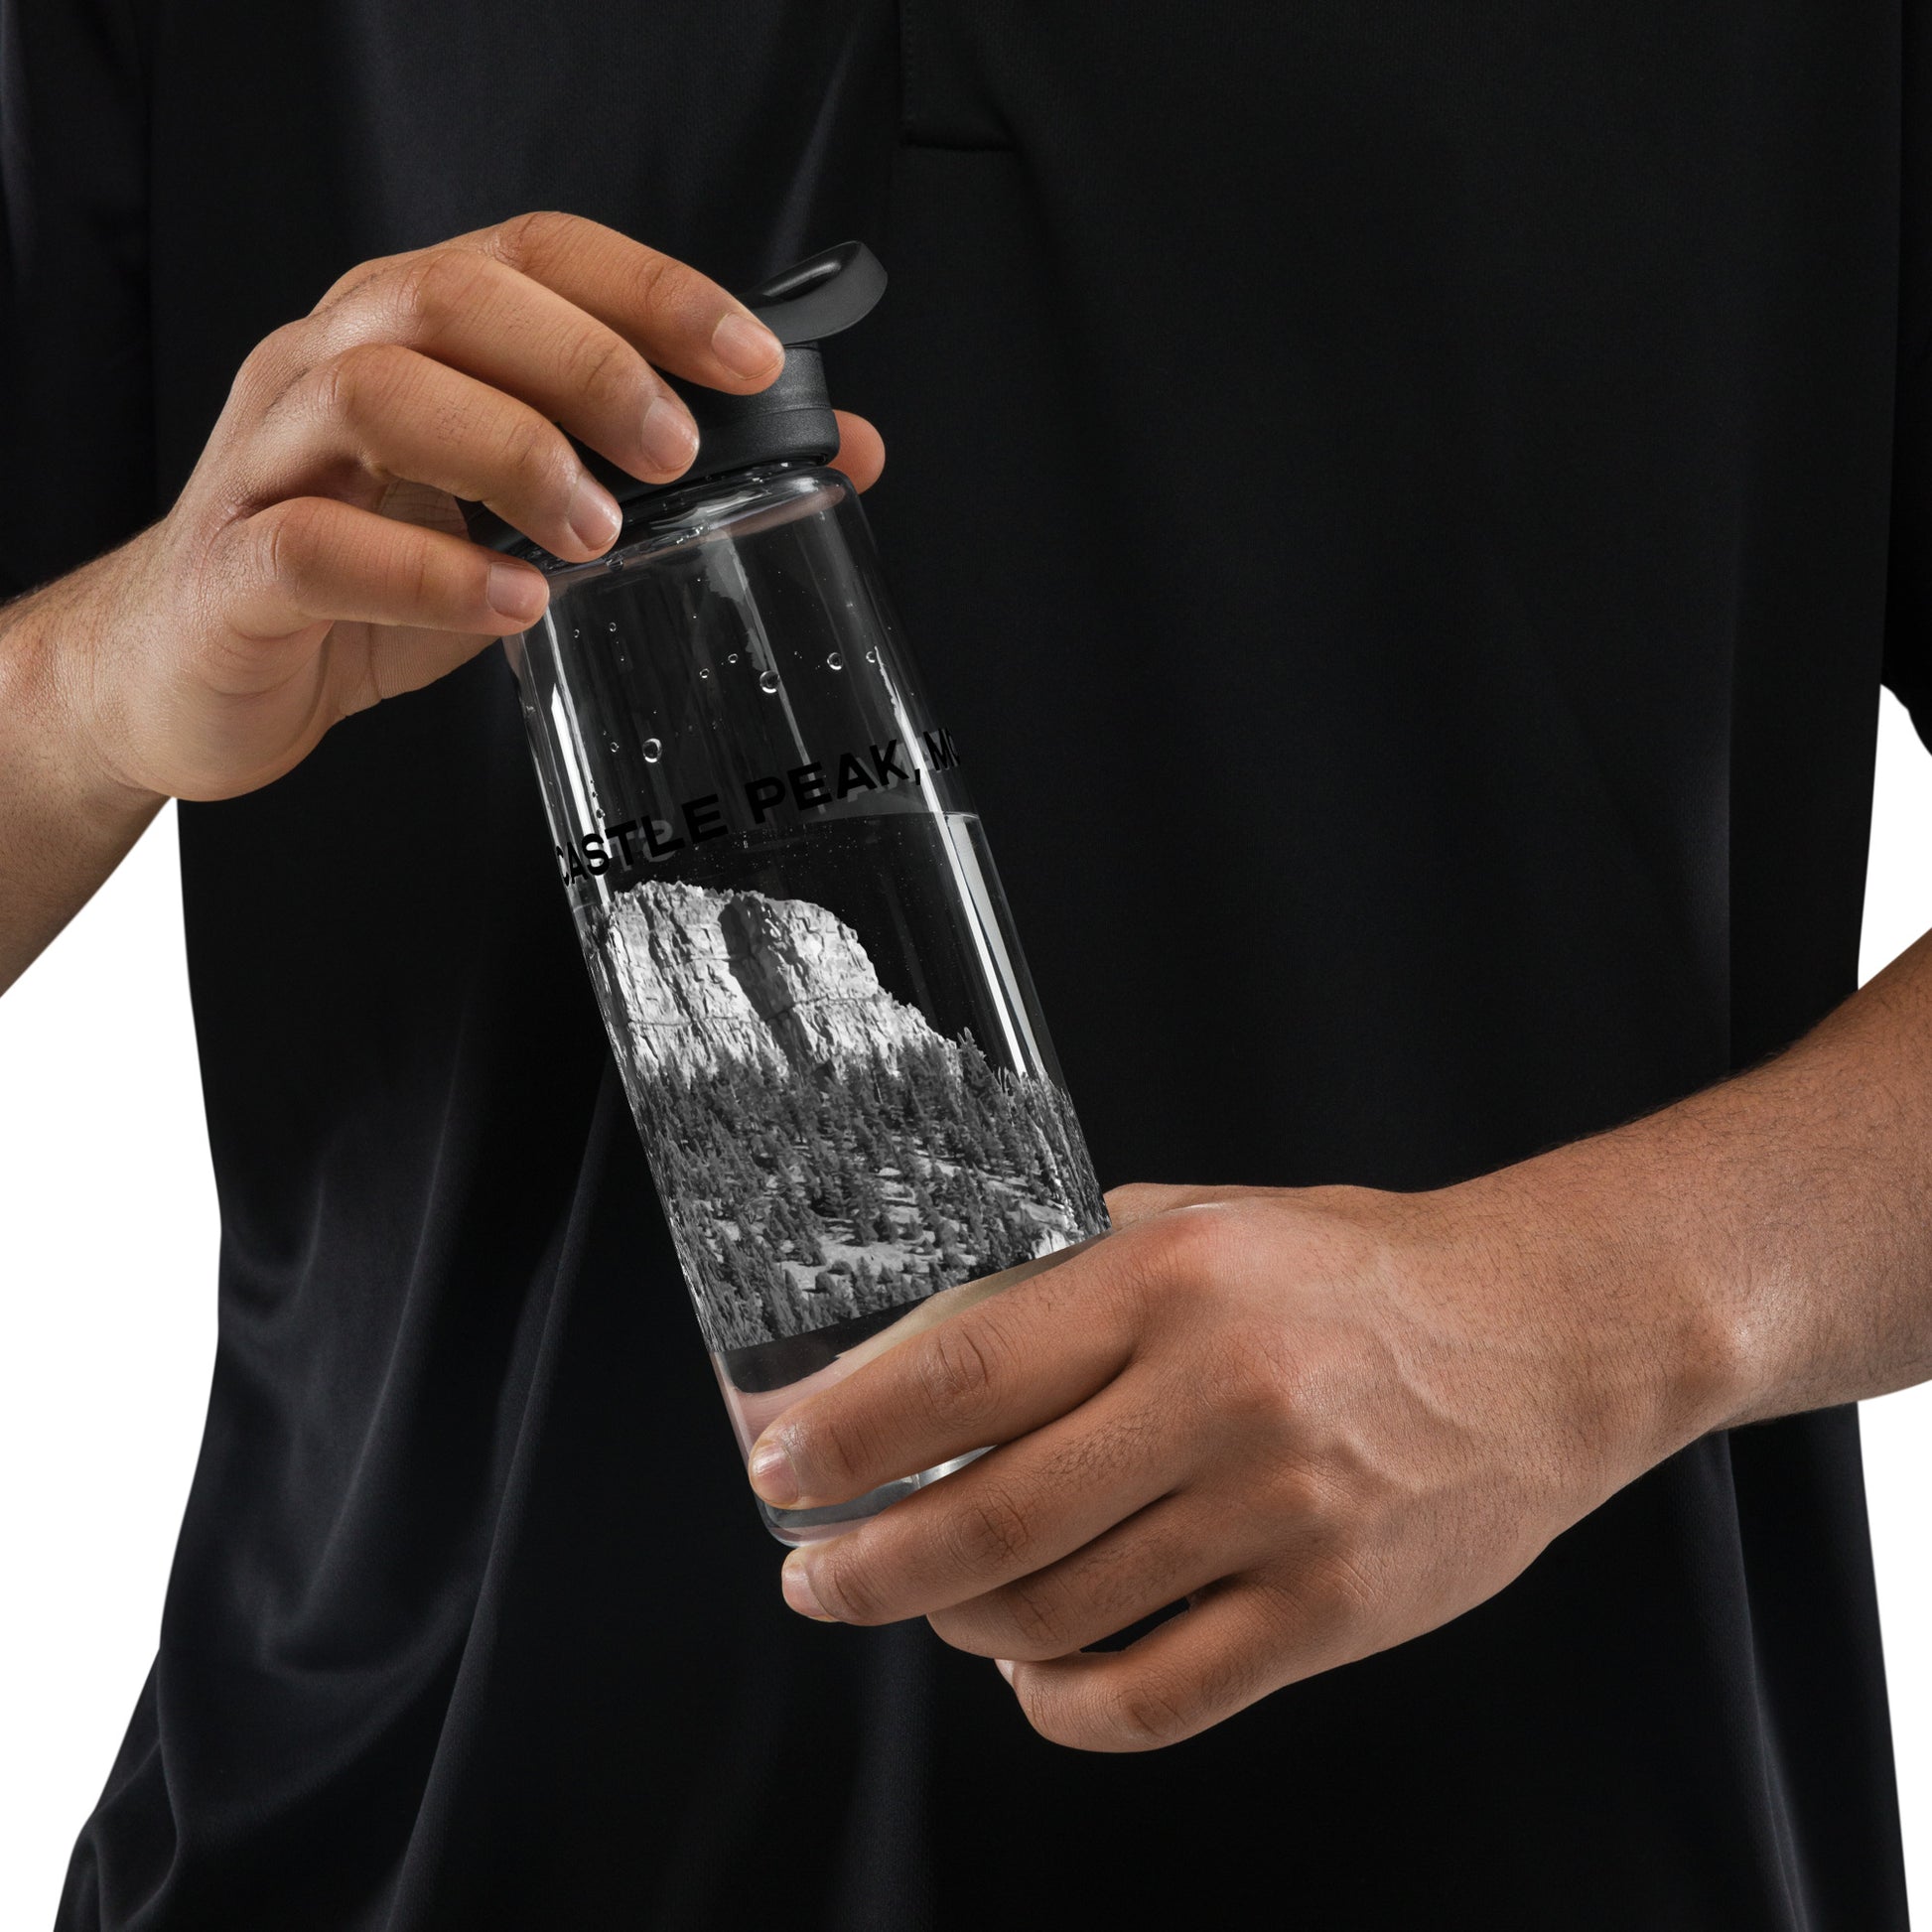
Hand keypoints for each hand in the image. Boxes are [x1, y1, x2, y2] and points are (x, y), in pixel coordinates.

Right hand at [31, 211, 884, 805]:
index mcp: (409, 337)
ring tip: (598, 533)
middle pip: (454, 298)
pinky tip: (513, 607)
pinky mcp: (235, 567)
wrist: (197, 674)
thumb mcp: (519, 523)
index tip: (751, 358)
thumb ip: (648, 481)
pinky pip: (317, 544)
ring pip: (378, 392)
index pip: (532, 255)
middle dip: (588, 364)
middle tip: (674, 450)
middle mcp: (330, 367)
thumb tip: (842, 451)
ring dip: (512, 451)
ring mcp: (271, 460)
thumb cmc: (364, 583)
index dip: (648, 291)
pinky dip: (427, 574)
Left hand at [748, 1173, 1734, 1750]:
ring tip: (933, 1603)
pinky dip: (1061, 1703)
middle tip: (813, 1575)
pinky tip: (1032, 1674)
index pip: (962, 1371)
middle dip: (864, 1565)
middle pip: (988, 1518)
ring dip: (958, 1625)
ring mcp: (1279, 1517)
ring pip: (1055, 1616)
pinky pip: (1152, 1698)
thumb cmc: (1354, 1272)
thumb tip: (919, 1343)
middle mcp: (1219, 1397)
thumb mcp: (1202, 1222)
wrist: (1540, 1339)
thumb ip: (1067, 1275)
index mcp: (1173, 1281)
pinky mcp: (1328, 1614)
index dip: (846, 1435)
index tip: (777, 1468)